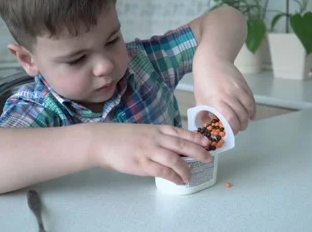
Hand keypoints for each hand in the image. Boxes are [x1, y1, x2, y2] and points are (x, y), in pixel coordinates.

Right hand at [91, 123, 211, 184]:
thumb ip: (161, 137)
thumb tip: (179, 146)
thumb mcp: (146, 131)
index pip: (182, 132)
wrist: (104, 141)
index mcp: (158, 129)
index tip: (207, 142)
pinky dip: (174, 177)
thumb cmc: (124, 137)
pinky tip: (179, 181)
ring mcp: (149, 151)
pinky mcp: (142, 164)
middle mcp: (156, 139)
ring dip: (186, 169)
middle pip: (183, 144)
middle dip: (198, 152)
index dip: (196, 138)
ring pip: (175, 159)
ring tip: (190, 176)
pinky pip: (163, 171)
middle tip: (207, 158)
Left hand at [193, 55, 255, 133]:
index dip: (233, 128)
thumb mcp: (200, 99)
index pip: (230, 118)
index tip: (232, 132)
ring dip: (248, 118)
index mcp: (216, 100)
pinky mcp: (244, 84)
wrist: (212, 61)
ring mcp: (238, 89)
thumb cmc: (203, 82)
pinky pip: (251, 99)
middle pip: (241, 114)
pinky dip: (252, 109)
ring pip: (249, 107)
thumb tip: (207, 127)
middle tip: (239, 128)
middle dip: (242, 125)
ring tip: (245, 121)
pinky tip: (250, 114)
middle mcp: (228, 95)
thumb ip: (204, 113)